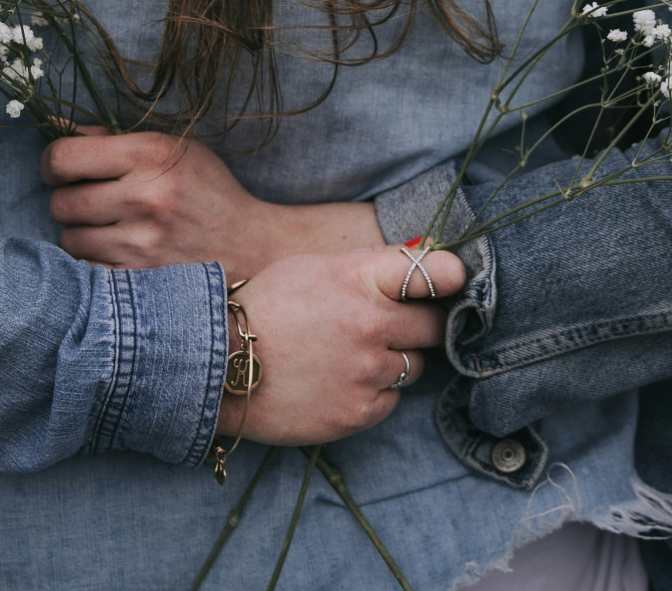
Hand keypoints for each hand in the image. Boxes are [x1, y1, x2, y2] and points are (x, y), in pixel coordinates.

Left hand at [44, 129, 382, 280]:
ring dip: (81, 235)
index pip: (62, 157)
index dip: (53, 164)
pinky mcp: (141, 280)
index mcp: (150, 154)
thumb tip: (52, 126)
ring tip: (109, 229)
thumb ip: (111, 139)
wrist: (251, 247)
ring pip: (69, 239)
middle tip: (90, 202)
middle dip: (68, 201)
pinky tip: (116, 254)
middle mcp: (145, 196)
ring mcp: (142, 243)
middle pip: (60, 202)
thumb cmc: (207, 192)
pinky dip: (94, 263)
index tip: (63, 171)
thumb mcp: (171, 150)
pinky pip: (86, 270)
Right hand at [216, 246, 465, 444]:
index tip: (454, 282)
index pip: (434, 272)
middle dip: (419, 324)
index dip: (451, 277)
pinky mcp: (358, 412)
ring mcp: (367, 371)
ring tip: (350, 356)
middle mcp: (370, 324)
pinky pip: (391, 400)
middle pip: (434, 326)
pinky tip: (338, 382)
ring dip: (392, 360)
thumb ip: (368, 267)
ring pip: (413, 366)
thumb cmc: (265, 308)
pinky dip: (373, 393)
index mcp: (359, 278)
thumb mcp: (313, 268)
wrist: (218, 365)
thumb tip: (423, 258)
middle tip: (391, 326)